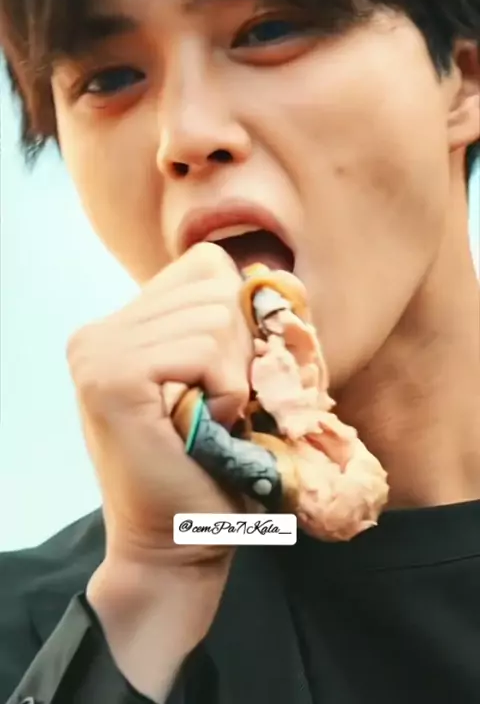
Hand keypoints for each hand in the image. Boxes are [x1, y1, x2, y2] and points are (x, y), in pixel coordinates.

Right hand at [67, 243, 251, 566]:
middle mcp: (98, 331)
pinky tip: (207, 424)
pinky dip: (227, 388)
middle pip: (215, 284)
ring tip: (211, 418)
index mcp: (121, 325)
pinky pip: (203, 348)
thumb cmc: (211, 465)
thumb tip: (275, 279)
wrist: (175, 545)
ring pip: (215, 315)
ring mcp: (97, 351)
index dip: (242, 317)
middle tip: (221, 405)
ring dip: (236, 375)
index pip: (206, 266)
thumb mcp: (222, 377)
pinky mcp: (110, 376)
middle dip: (243, 348)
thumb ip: (235, 322)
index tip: (231, 376)